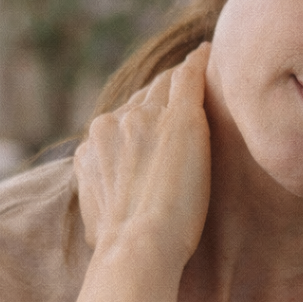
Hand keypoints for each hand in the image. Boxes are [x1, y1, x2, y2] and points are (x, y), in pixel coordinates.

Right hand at [74, 44, 211, 274]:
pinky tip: (208, 53)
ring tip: (199, 69)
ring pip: (167, 85)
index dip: (143, 116)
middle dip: (161, 94)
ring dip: (181, 80)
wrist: (139, 246)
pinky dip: (198, 64)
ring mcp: (146, 118)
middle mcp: (115, 123)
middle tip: (182, 88)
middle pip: (144, 97)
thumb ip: (98, 200)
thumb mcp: (95, 219)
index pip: (124, 118)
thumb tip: (98, 221)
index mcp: (94, 145)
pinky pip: (189, 79)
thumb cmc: (122, 248)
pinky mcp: (180, 120)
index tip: (157, 117)